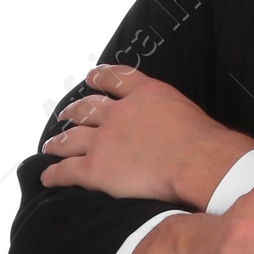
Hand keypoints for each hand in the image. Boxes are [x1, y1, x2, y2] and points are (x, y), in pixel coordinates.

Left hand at [40, 66, 253, 208]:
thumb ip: (171, 114)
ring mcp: (104, 140)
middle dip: (74, 111)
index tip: (92, 77)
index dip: (100, 77)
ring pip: (70, 138)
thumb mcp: (189, 112)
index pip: (115, 78)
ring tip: (51, 145)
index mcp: (145, 94)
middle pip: (87, 108)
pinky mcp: (95, 169)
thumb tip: (176, 127)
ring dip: (58, 142)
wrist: (198, 161)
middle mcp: (119, 113)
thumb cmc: (206, 142)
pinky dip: (54, 174)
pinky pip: (66, 170)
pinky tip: (47, 176)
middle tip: (66, 115)